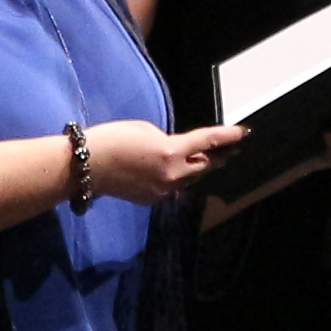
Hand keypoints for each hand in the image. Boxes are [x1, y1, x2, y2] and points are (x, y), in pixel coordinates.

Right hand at [86, 119, 248, 206]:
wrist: (87, 166)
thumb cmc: (113, 139)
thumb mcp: (147, 130)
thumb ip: (170, 141)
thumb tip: (177, 152)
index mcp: (172, 152)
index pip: (208, 142)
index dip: (228, 136)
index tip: (243, 133)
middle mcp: (173, 175)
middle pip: (204, 166)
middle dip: (216, 156)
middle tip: (229, 150)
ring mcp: (163, 191)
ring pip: (189, 179)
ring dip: (195, 168)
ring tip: (202, 159)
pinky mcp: (152, 200)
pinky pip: (172, 187)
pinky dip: (175, 178)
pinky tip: (169, 171)